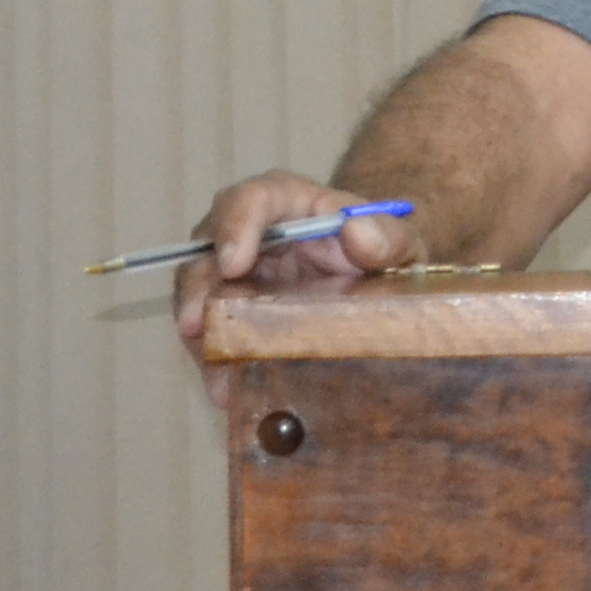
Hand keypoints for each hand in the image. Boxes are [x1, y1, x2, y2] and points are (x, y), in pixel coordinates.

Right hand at [174, 171, 428, 405]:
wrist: (375, 284)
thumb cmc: (379, 252)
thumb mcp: (396, 244)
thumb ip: (386, 236)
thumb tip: (357, 231)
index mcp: (286, 202)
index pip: (251, 199)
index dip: (235, 227)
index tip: (233, 263)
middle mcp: (248, 233)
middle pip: (206, 249)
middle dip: (196, 287)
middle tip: (194, 324)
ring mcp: (232, 273)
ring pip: (198, 295)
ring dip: (200, 335)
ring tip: (216, 376)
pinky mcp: (229, 311)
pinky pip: (210, 333)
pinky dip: (215, 361)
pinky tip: (226, 392)